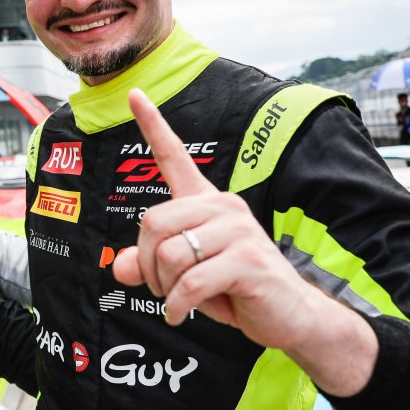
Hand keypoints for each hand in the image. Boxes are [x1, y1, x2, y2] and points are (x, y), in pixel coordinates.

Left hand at [113, 90, 332, 349]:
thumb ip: (149, 266)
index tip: (134, 93)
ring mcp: (238, 231)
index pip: (173, 156)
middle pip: (153, 223)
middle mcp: (222, 207)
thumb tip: (118, 268)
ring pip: (170, 254)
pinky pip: (190, 281)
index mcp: (206, 202)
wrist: (290, 316)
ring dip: (164, 287)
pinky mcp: (247, 260)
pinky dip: (178, 304)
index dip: (152, 125)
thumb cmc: (234, 289)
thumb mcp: (183, 276)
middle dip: (146, 264)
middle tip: (160, 287)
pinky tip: (183, 313)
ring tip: (181, 300)